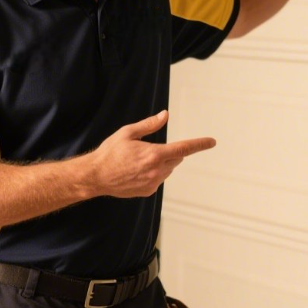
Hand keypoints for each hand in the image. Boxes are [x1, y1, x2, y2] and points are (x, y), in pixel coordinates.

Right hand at [84, 110, 215, 198]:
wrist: (96, 176)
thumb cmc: (110, 152)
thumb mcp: (128, 132)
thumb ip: (149, 125)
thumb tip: (165, 115)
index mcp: (154, 154)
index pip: (184, 148)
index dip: (200, 144)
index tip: (211, 142)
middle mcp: (157, 170)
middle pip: (176, 158)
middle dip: (170, 152)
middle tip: (150, 148)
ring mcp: (153, 183)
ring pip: (168, 170)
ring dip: (161, 163)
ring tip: (138, 161)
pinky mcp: (148, 191)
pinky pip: (158, 179)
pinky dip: (153, 174)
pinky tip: (136, 172)